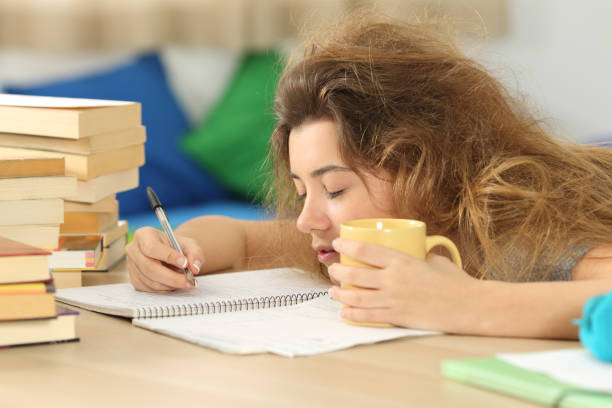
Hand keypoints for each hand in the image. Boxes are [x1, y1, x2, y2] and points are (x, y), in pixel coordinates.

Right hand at [125, 227, 204, 292]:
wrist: (169, 253)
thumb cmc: (177, 246)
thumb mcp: (189, 244)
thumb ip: (195, 253)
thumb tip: (194, 267)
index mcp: (144, 235)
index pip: (152, 247)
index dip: (168, 256)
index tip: (184, 263)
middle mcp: (133, 250)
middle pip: (150, 267)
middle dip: (172, 277)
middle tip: (189, 281)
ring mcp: (131, 266)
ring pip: (151, 281)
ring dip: (171, 285)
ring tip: (186, 282)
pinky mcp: (135, 280)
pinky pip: (150, 289)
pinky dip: (166, 289)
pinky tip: (175, 284)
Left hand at [328, 238, 481, 332]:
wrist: (469, 307)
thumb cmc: (456, 283)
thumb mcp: (437, 261)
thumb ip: (422, 256)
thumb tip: (418, 252)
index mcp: (402, 261)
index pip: (365, 249)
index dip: (347, 245)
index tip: (337, 242)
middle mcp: (393, 280)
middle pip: (355, 273)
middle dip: (338, 271)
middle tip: (333, 270)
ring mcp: (393, 300)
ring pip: (357, 297)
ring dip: (340, 294)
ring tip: (334, 292)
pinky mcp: (397, 318)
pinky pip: (368, 316)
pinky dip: (352, 315)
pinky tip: (345, 313)